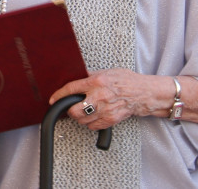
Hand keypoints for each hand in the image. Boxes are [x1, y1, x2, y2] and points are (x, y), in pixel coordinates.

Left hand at [50, 68, 173, 129]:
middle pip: (74, 110)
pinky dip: (90, 123)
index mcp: (96, 81)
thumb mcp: (107, 72)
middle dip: (69, 110)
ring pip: (82, 120)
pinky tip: (94, 116)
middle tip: (71, 107)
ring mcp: (105, 110)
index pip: (71, 89)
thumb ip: (90, 75)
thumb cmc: (127, 81)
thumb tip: (76, 77)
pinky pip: (92, 126)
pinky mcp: (111, 119)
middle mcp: (99, 96)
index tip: (53, 99)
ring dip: (79, 117)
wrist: (144, 93)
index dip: (59, 95)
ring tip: (83, 111)